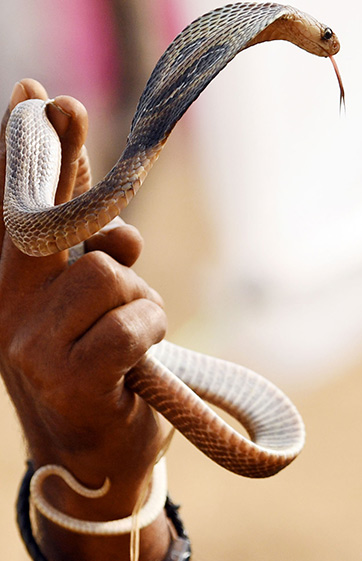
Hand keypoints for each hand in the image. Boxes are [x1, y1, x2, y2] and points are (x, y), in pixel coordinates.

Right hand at [0, 80, 166, 514]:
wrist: (95, 465)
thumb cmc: (103, 378)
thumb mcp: (97, 314)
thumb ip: (101, 263)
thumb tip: (120, 231)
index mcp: (14, 288)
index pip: (21, 206)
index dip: (33, 149)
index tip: (37, 94)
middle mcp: (10, 308)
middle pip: (65, 227)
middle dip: (97, 207)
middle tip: (113, 212)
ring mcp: (31, 345)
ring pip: (109, 274)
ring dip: (141, 302)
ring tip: (132, 340)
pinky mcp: (67, 378)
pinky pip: (130, 324)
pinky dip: (149, 336)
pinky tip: (138, 367)